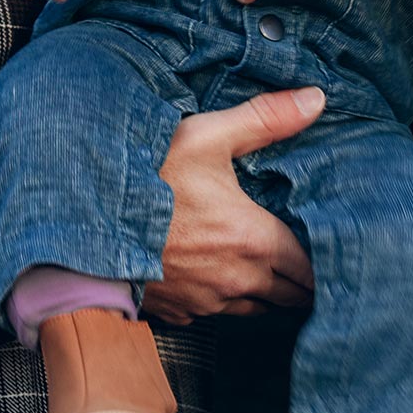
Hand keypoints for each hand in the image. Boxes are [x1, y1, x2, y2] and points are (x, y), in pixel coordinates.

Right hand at [142, 91, 320, 320]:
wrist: (82, 221)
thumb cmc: (144, 179)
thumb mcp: (206, 136)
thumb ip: (266, 119)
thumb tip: (316, 99)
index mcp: (253, 240)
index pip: (310, 268)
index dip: (323, 261)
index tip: (329, 250)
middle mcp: (235, 280)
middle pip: (290, 295)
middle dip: (302, 282)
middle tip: (309, 265)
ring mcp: (205, 302)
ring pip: (254, 308)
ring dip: (264, 293)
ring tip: (267, 269)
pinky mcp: (178, 313)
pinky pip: (214, 313)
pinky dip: (221, 299)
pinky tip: (215, 276)